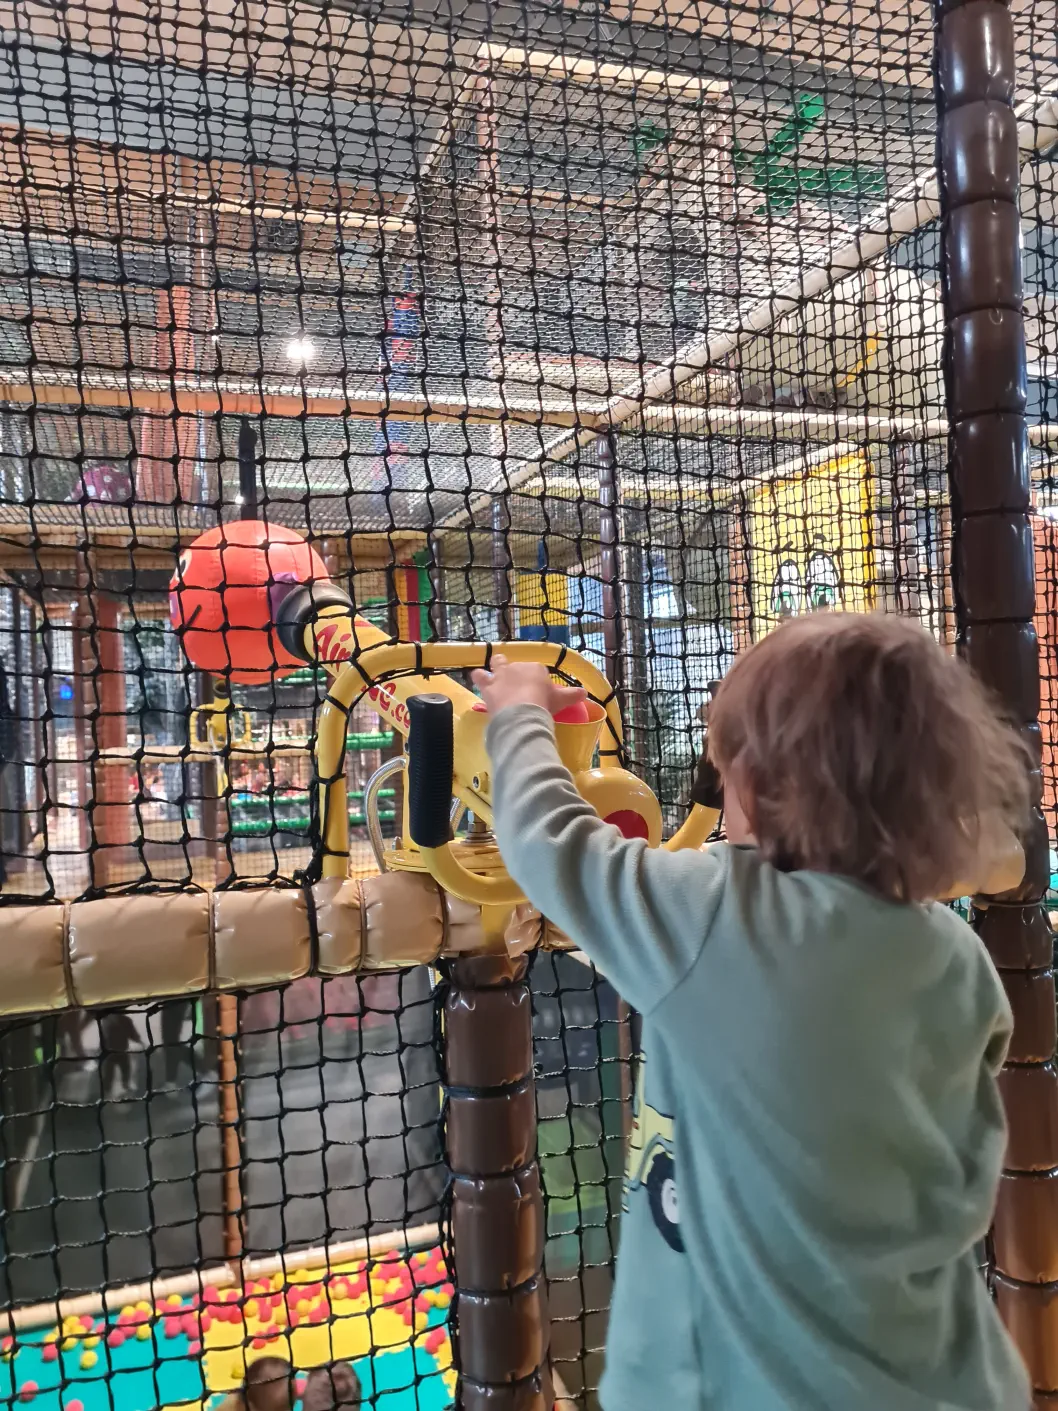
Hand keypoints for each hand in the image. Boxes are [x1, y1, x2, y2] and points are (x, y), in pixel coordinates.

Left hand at [470, 655, 586, 717]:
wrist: (522, 711)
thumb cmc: (544, 703)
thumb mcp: (561, 700)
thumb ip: (572, 695)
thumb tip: (586, 693)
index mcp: (536, 668)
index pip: (537, 671)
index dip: (537, 681)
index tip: (538, 693)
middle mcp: (518, 667)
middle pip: (515, 664)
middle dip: (514, 669)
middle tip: (515, 683)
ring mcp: (501, 675)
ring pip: (496, 663)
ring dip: (494, 668)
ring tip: (491, 674)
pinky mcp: (487, 685)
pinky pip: (479, 676)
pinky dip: (478, 677)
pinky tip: (477, 678)